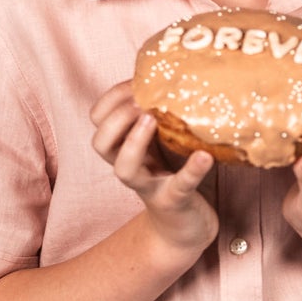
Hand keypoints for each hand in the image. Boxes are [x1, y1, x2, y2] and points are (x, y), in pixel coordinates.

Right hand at [89, 82, 218, 260]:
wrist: (184, 229)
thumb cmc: (173, 177)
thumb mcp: (163, 144)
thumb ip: (161, 117)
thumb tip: (176, 71)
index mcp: (124, 149)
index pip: (98, 120)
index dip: (110, 99)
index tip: (135, 83)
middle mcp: (131, 168)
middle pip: (100, 143)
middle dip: (114, 119)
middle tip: (140, 102)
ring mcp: (150, 187)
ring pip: (124, 168)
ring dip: (133, 142)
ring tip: (150, 119)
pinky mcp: (174, 201)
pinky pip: (179, 186)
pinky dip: (191, 170)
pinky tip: (204, 156)